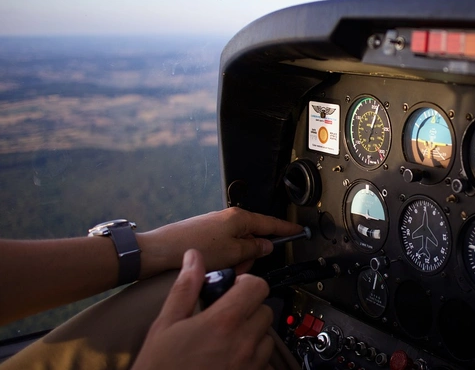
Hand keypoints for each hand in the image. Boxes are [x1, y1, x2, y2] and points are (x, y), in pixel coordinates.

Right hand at [132, 249, 274, 369]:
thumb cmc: (160, 367)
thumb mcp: (165, 324)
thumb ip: (185, 288)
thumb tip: (194, 258)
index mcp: (224, 321)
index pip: (257, 286)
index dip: (246, 284)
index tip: (233, 289)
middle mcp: (243, 342)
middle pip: (265, 310)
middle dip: (249, 309)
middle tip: (226, 317)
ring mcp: (250, 364)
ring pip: (267, 338)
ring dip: (253, 335)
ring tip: (228, 340)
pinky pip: (264, 362)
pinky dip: (254, 358)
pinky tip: (231, 359)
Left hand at [138, 207, 302, 277]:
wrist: (160, 251)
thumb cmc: (197, 249)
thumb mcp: (233, 253)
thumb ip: (254, 249)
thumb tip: (266, 245)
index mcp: (239, 217)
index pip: (271, 223)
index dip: (287, 229)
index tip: (300, 231)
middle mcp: (229, 218)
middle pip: (254, 237)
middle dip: (251, 255)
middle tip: (240, 269)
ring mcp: (216, 226)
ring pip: (239, 246)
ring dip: (237, 260)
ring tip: (224, 270)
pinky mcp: (205, 235)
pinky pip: (225, 248)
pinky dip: (225, 259)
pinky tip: (214, 268)